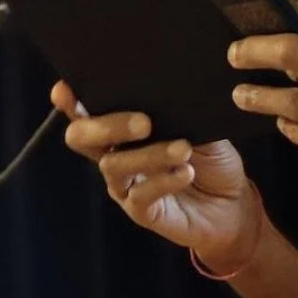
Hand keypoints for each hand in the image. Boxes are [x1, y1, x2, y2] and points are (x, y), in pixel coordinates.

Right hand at [50, 82, 262, 271]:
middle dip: (106, 125)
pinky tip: (186, 172)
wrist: (232, 202)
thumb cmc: (211, 158)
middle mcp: (114, 154)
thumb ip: (177, 109)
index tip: (65, 89)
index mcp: (120, 129)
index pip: (85, 112)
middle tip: (144, 122)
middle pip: (82, 138)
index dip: (70, 102)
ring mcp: (124, 185)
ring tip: (183, 149)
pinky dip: (164, 181)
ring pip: (114, 165)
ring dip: (149, 155)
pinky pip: (141, 196)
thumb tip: (169, 84)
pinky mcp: (141, 212)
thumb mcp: (198, 126)